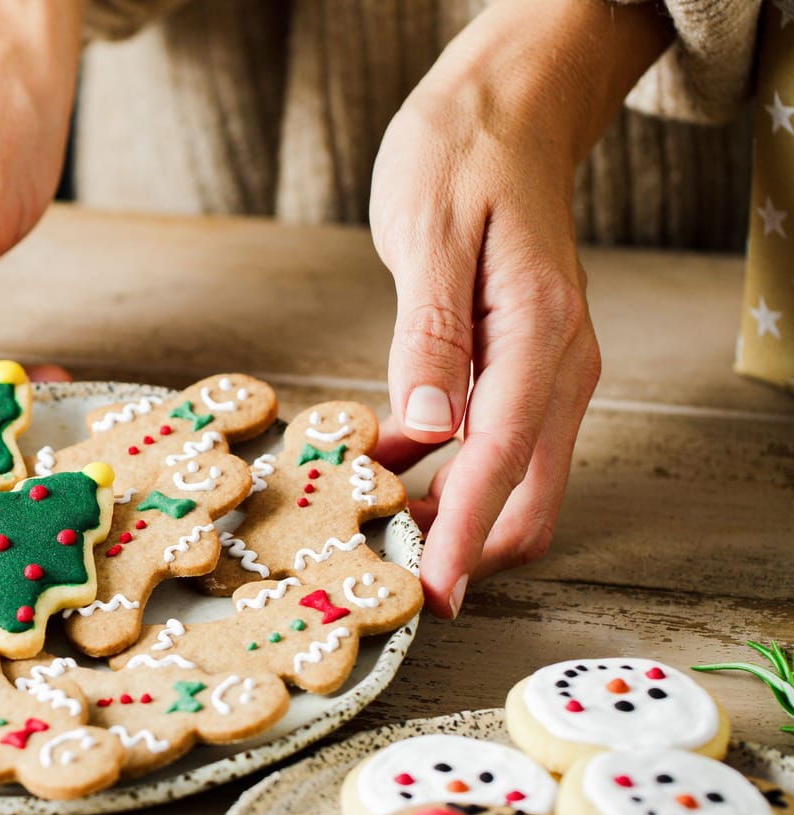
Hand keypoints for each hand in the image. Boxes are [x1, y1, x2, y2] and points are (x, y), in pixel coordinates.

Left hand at [368, 0, 670, 616]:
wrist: (507, 108)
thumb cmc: (462, 156)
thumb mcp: (429, 235)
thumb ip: (429, 336)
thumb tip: (430, 431)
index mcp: (540, 336)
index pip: (503, 463)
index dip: (464, 539)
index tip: (431, 597)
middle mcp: (558, 366)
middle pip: (525, 497)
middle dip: (463, 548)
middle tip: (381, 577)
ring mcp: (544, 372)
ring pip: (510, 481)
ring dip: (449, 516)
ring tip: (366, 529)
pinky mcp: (517, 369)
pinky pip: (489, 447)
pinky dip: (443, 476)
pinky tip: (379, 471)